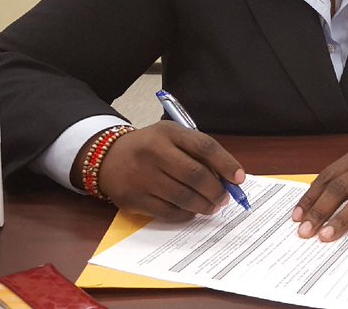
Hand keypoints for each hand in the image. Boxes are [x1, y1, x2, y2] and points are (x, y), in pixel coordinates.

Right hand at [75, 121, 246, 219]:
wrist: (107, 158)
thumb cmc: (150, 148)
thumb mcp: (171, 138)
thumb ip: (197, 153)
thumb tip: (227, 179)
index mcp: (168, 132)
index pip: (204, 147)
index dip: (226, 164)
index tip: (239, 178)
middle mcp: (154, 152)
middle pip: (196, 175)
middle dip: (216, 190)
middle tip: (225, 198)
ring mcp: (142, 177)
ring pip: (183, 197)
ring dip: (204, 205)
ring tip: (213, 206)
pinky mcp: (134, 199)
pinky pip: (168, 212)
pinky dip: (186, 214)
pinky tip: (192, 211)